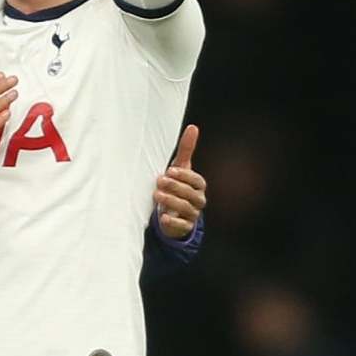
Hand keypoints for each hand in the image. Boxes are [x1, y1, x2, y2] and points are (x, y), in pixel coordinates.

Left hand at [153, 123, 203, 237]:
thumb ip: (186, 149)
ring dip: (171, 201)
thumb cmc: (177, 186)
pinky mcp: (185, 227)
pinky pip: (182, 225)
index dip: (185, 176)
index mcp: (198, 186)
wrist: (173, 212)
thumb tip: (193, 127)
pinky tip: (163, 217)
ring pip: (186, 208)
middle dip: (175, 187)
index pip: (197, 181)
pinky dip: (173, 222)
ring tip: (157, 195)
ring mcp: (192, 214)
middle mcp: (198, 200)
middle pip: (191, 194)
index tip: (170, 170)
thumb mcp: (181, 168)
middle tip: (159, 181)